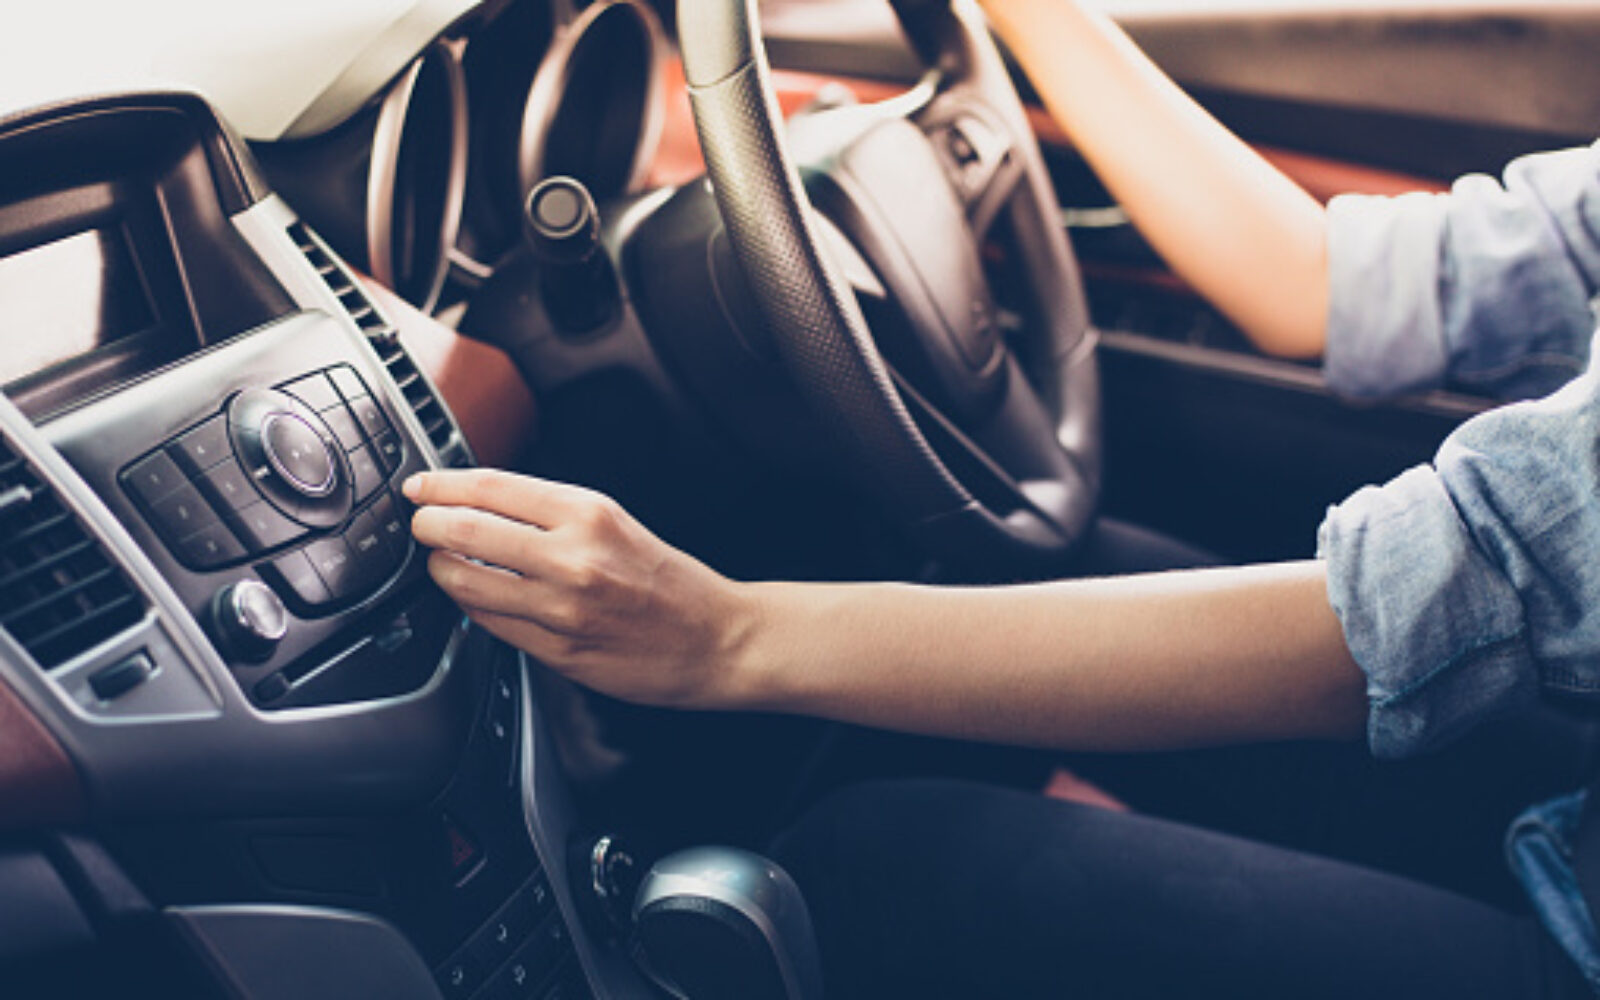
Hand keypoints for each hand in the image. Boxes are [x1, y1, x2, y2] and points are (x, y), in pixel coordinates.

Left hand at [404, 470, 757, 708]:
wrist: (716, 638)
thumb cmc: (669, 581)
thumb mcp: (615, 522)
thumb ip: (552, 512)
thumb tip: (482, 504)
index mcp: (590, 513)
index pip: (492, 487)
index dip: (443, 484)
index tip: (421, 487)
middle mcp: (574, 557)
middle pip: (466, 530)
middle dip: (428, 526)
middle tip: (421, 524)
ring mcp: (562, 608)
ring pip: (466, 582)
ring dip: (440, 569)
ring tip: (441, 562)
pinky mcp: (557, 651)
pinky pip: (489, 623)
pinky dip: (470, 606)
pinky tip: (473, 596)